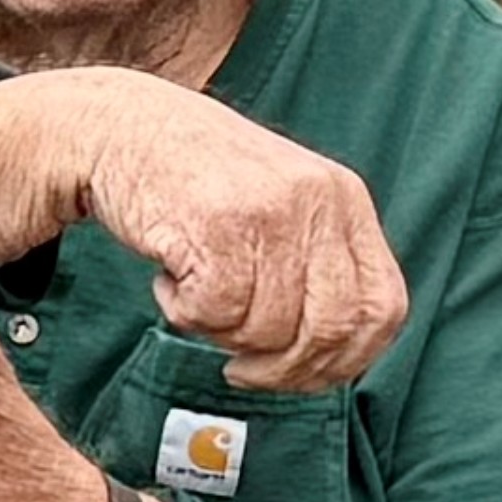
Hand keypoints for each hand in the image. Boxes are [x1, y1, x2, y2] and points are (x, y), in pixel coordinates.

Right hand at [0, 69, 407, 391]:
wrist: (119, 127)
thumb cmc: (194, 180)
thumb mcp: (279, 204)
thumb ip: (314, 265)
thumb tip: (327, 360)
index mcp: (344, 198)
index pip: (383, 309)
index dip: (346, 361)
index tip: (300, 374)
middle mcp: (316, 201)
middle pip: (330, 331)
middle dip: (282, 368)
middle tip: (240, 367)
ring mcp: (268, 210)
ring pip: (268, 330)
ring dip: (221, 333)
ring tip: (194, 294)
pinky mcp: (215, 224)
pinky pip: (215, 313)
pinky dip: (184, 314)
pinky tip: (169, 279)